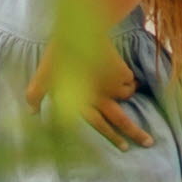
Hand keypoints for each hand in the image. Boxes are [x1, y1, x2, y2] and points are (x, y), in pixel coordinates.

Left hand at [27, 50, 153, 149]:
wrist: (77, 33)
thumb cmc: (56, 56)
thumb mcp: (41, 77)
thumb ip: (35, 96)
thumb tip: (32, 113)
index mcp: (81, 101)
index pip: (98, 125)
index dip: (111, 137)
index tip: (125, 148)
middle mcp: (99, 97)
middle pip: (120, 119)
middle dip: (134, 132)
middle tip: (149, 142)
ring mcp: (111, 85)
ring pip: (127, 96)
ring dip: (127, 94)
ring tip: (125, 89)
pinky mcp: (121, 72)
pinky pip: (130, 80)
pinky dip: (128, 79)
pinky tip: (122, 74)